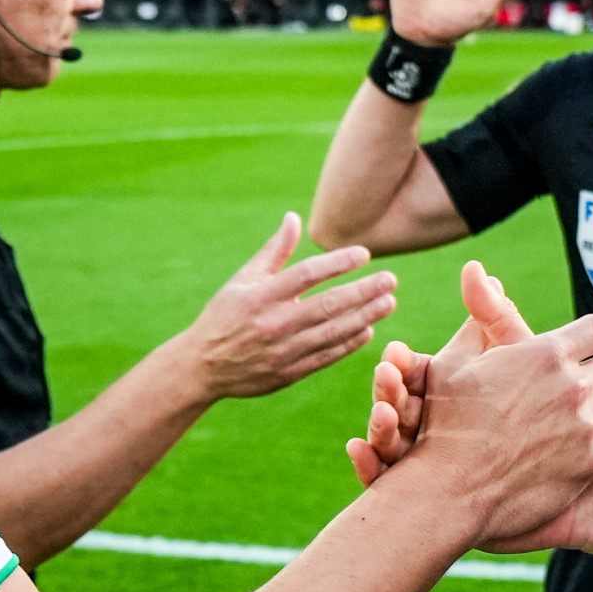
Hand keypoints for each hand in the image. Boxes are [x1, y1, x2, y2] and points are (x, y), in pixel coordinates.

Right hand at [186, 212, 399, 400]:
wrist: (202, 366)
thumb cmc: (224, 315)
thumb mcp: (243, 280)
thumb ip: (274, 251)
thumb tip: (294, 217)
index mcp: (260, 296)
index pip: (307, 274)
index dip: (338, 262)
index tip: (364, 254)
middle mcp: (273, 323)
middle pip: (328, 304)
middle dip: (364, 291)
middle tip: (390, 280)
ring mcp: (282, 351)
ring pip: (333, 332)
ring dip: (365, 317)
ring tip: (388, 302)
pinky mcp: (288, 373)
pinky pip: (326, 357)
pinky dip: (349, 344)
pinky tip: (368, 330)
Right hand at [379, 263, 592, 548]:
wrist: (448, 493)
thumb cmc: (444, 426)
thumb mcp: (453, 362)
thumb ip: (479, 317)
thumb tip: (479, 272)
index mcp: (546, 353)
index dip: (591, 336)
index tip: (586, 345)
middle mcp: (574, 386)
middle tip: (591, 376)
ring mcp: (587, 426)